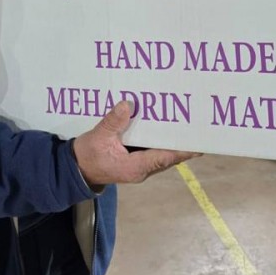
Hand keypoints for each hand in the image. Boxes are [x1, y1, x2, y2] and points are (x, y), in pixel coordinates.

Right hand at [72, 101, 200, 188]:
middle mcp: (143, 169)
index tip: (199, 145)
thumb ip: (113, 122)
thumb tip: (127, 105)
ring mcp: (140, 166)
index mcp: (136, 167)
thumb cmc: (88, 156)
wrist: (76, 169)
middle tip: (197, 127)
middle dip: (182, 144)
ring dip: (171, 141)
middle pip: (168, 156)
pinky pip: (153, 151)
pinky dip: (159, 140)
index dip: (182, 151)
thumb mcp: (98, 137)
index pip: (164, 158)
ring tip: (186, 124)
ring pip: (162, 154)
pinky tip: (163, 125)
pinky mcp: (135, 160)